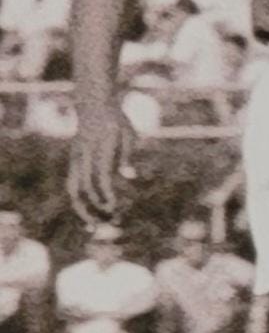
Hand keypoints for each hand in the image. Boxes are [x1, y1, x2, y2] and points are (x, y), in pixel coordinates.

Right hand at [68, 107, 133, 225]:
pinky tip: (92, 213)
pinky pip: (74, 185)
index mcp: (98, 150)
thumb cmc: (116, 120)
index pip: (99, 177)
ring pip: (72, 189)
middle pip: (80, 188)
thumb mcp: (128, 134)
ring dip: (83, 209)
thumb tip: (131, 177)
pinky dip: (81, 200)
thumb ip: (127, 156)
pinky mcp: (74, 162)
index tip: (114, 208)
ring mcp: (75, 159)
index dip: (105, 194)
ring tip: (94, 228)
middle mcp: (82, 156)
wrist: (92, 104)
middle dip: (90, 208)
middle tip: (103, 227)